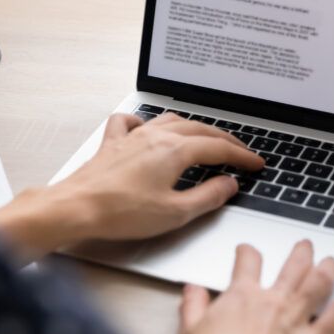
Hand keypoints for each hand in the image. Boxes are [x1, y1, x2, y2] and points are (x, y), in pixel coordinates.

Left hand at [51, 112, 264, 239]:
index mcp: (174, 151)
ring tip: (206, 138)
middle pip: (200, 130)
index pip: (218, 148)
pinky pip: (132, 122)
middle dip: (225, 140)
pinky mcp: (113, 143)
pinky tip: (148, 128)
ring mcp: (133, 137)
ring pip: (171, 120)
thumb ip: (208, 196)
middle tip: (241, 152)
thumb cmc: (121, 212)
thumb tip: (229, 184)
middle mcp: (155, 136)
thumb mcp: (175, 212)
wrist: (77, 207)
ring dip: (194, 128)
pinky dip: (146, 121)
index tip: (256, 164)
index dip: (241, 156)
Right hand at [179, 241, 333, 333]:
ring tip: (332, 261)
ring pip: (319, 283)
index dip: (247, 252)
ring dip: (327, 268)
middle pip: (292, 266)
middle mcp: (274, 302)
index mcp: (242, 297)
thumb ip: (193, 307)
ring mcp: (297, 320)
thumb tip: (192, 290)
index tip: (247, 251)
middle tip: (305, 246)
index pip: (247, 261)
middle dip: (301, 252)